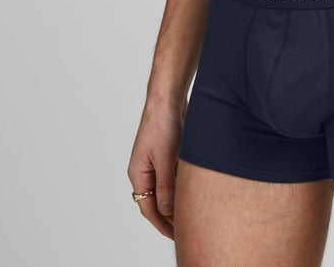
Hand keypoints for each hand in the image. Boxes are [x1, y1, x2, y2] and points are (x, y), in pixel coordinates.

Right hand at [126, 97, 186, 239]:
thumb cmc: (163, 124)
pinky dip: (182, 186)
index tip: (178, 236)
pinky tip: (195, 190)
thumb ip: (166, 188)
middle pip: (156, 202)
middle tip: (188, 229)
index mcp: (138, 174)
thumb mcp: (165, 160)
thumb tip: (167, 213)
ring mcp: (156, 162)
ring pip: (166, 190)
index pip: (149, 209)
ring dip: (177, 200)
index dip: (163, 225)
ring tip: (194, 213)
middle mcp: (145, 171)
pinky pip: (173, 177)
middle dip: (170, 217)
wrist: (168, 97)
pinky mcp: (167, 154)